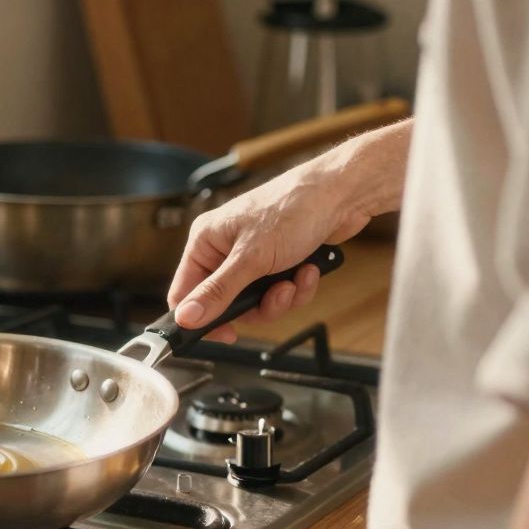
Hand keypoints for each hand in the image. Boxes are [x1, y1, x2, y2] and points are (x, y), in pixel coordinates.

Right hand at [167, 120, 412, 341]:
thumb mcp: (251, 258)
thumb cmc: (293, 208)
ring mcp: (253, 256)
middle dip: (255, 306)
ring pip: (255, 302)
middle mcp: (225, 249)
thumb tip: (185, 318)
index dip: (199, 317)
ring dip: (280, 298)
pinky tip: (307, 270)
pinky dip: (296, 288)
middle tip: (272, 298)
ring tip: (294, 280)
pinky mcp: (278, 262)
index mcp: (205, 241)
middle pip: (225, 303)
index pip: (185, 292)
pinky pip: (278, 293)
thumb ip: (217, 292)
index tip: (223, 334)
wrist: (343, 194)